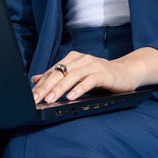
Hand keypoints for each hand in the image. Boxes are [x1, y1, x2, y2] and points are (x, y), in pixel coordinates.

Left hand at [31, 47, 157, 103]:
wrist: (127, 72)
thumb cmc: (100, 76)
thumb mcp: (77, 76)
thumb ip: (58, 77)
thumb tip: (36, 79)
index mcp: (73, 58)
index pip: (53, 71)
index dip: (41, 83)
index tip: (30, 96)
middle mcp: (81, 59)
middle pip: (60, 72)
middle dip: (46, 86)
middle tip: (36, 98)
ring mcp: (93, 65)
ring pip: (72, 76)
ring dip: (60, 88)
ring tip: (50, 99)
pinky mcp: (104, 73)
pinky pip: (89, 81)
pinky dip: (79, 89)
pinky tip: (71, 97)